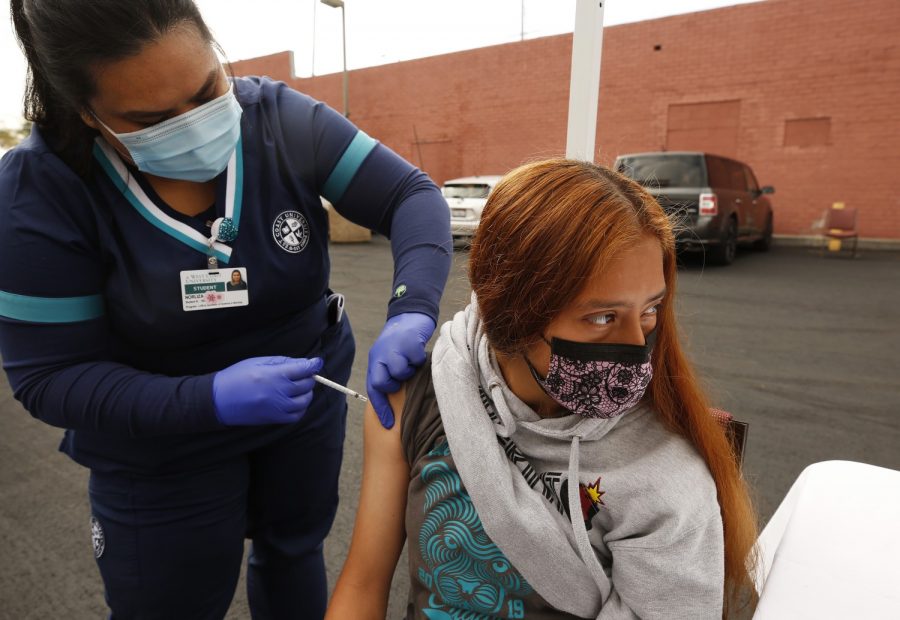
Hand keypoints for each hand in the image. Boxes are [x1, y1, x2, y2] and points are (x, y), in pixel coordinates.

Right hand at [213, 356, 322, 425]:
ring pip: (305, 400)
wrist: (218, 400)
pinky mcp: (275, 419)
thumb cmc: (236, 377)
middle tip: (302, 373)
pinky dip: (300, 407)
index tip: (316, 362)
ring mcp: (278, 408)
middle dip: (308, 377)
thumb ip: (282, 362)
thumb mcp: (257, 362)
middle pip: (307, 384)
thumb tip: (304, 362)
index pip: (303, 369)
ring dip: (306, 392)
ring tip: (298, 387)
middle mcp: (279, 392)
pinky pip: (297, 415)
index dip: (313, 364)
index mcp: (274, 375)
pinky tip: (294, 400)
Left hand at [367, 312, 435, 428]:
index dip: (380, 407)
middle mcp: (380, 355)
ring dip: (410, 370)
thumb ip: (387, 374)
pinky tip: (418, 351)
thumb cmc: (401, 342)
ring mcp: (394, 348)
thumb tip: (392, 400)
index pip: (373, 388)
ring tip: (412, 361)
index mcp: (375, 361)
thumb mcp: (389, 357)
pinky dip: (419, 359)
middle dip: (395, 385)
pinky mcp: (409, 342)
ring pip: (401, 373)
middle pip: (384, 383)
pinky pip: (416, 361)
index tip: (388, 424)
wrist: (410, 315)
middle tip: (404, 378)